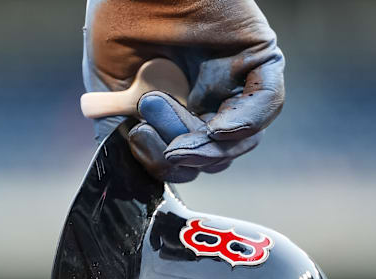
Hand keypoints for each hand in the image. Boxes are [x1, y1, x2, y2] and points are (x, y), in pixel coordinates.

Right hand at [83, 0, 284, 180]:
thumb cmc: (119, 18)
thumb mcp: (109, 80)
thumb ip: (119, 124)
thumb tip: (127, 163)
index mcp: (175, 105)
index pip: (183, 154)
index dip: (163, 162)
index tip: (140, 144)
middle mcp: (208, 97)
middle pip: (213, 153)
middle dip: (184, 157)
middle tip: (162, 147)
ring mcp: (235, 80)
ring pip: (240, 137)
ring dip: (208, 149)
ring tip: (181, 144)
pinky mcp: (258, 58)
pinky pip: (266, 102)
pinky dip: (246, 123)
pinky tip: (218, 130)